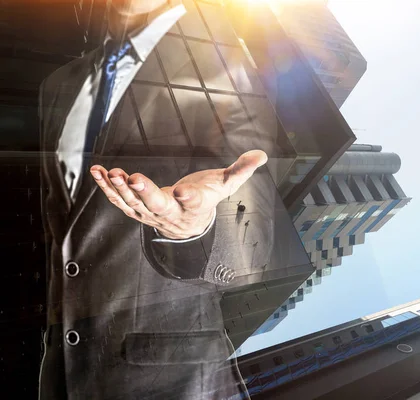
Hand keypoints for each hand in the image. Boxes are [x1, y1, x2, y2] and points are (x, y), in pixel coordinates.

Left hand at [90, 150, 267, 239]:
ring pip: (135, 204)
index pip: (195, 203)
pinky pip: (120, 201)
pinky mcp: (137, 210)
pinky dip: (107, 188)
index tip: (184, 190)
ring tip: (111, 172)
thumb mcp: (227, 184)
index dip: (190, 197)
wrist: (188, 224)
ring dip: (121, 189)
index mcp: (196, 207)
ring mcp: (152, 214)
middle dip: (146, 192)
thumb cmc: (208, 197)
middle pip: (159, 205)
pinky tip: (98, 172)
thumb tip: (261, 155)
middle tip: (135, 178)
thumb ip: (241, 169)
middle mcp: (172, 213)